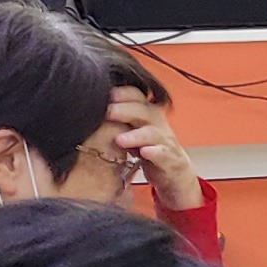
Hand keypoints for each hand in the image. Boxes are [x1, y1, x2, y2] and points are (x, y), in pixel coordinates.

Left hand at [101, 91, 203, 213]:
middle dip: (124, 110)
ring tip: (120, 139)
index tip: (103, 93)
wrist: (175, 173)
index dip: (121, 93)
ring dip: (135, 135)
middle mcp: (157, 124)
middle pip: (143, 111)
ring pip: (151, 133)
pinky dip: (154, 153)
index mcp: (147, 113)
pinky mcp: (169, 160)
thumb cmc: (150, 148)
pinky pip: (162, 154)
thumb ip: (119, 118)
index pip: (136, 95)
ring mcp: (164, 142)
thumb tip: (91, 108)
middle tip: (107, 112)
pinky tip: (145, 152)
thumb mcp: (134, 129)